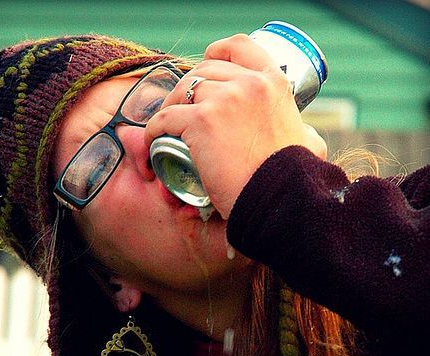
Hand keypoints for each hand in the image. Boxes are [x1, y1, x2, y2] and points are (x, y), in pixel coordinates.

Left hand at [145, 34, 326, 218]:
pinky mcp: (201, 122)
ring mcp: (224, 100)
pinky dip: (154, 131)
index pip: (238, 47)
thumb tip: (305, 136)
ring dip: (169, 110)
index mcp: (273, 83)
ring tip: (166, 132)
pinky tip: (154, 144)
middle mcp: (248, 83)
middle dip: (188, 90)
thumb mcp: (309, 144)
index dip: (216, 53)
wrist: (281, 200)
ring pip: (181, 92)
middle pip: (203, 71)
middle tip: (182, 115)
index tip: (206, 68)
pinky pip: (164, 119)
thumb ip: (304, 133)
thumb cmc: (296, 181)